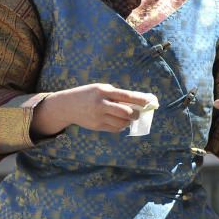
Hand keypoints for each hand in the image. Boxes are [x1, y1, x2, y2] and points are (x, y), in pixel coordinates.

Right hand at [32, 83, 155, 135]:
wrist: (67, 106)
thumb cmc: (89, 95)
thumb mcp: (100, 89)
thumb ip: (117, 95)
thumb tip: (137, 102)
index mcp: (104, 91)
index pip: (127, 96)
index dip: (141, 99)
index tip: (151, 101)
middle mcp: (101, 104)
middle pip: (126, 112)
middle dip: (136, 114)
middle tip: (138, 113)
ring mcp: (98, 117)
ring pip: (122, 123)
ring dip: (129, 121)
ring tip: (129, 118)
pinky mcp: (97, 126)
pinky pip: (115, 129)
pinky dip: (122, 126)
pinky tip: (120, 122)